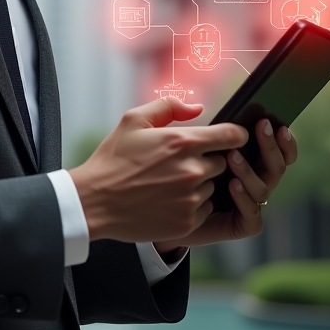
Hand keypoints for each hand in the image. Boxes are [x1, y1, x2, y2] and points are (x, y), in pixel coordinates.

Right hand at [68, 97, 246, 245]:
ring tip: (170, 183)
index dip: (235, 135)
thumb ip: (169, 107)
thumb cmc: (114, 158)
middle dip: (208, 160)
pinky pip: (205, 209)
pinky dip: (193, 204)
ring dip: (200, 183)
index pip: (232, 136)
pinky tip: (169, 200)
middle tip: (181, 162)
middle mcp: (192, 171)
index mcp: (182, 142)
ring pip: (213, 187)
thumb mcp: (133, 120)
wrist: (95, 201)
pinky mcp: (188, 222)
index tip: (231, 137)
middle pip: (223, 163)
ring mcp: (191, 199)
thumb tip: (198, 107)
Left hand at [165, 120, 297, 250]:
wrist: (155, 211)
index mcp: (247, 159)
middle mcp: (252, 181)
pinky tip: (232, 185)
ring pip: (264, 188)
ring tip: (233, 156)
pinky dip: (246, 200)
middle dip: (270, 146)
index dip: (282, 138)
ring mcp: (248, 203)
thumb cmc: (168, 173)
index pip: (277, 149)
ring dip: (250, 170)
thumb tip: (198, 107)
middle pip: (276, 166)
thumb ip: (183, 121)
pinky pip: (253, 216)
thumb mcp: (176, 143)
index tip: (273, 121)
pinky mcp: (239, 224)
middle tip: (261, 127)